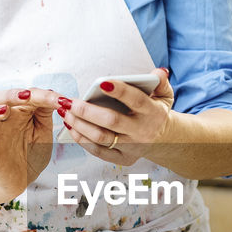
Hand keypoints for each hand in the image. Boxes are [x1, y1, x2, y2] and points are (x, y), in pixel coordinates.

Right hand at [0, 88, 54, 200]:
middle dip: (12, 94)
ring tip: (5, 111)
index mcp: (19, 112)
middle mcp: (4, 121)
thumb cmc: (31, 152)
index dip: (44, 95)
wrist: (21, 179)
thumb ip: (45, 113)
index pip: (26, 95)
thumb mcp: (43, 130)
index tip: (62, 101)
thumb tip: (53, 95)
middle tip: (28, 96)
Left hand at [39, 69, 173, 165]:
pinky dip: (82, 140)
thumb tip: (159, 72)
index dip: (120, 91)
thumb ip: (161, 82)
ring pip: (101, 137)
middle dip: (86, 110)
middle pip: (111, 121)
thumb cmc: (156, 112)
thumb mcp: (165, 95)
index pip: (136, 100)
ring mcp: (132, 147)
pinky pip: (98, 151)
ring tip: (65, 111)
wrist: (166, 140)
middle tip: (68, 101)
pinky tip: (71, 126)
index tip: (103, 82)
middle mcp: (142, 131)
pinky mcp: (123, 159)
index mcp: (153, 113)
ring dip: (79, 124)